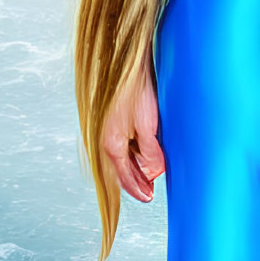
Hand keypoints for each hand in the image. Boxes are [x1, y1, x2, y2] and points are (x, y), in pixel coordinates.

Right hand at [101, 46, 164, 202]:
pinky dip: (131, 152)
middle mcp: (105, 141)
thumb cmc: (136, 91)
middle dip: (135, 181)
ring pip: (120, 157)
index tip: (149, 197)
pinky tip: (142, 151)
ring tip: (148, 174)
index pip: (125, 178)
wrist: (124, 63)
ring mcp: (106, 131)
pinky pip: (120, 145)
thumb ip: (151, 152)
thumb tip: (154, 172)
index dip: (138, 189)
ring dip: (133, 167)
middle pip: (120, 170)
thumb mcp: (149, 126)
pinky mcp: (110, 122)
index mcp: (112, 146)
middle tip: (149, 191)